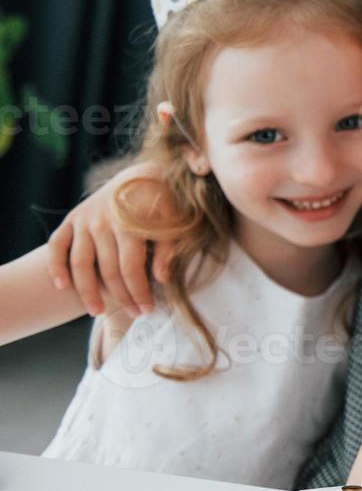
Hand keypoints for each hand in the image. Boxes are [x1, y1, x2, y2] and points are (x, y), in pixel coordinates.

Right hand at [46, 161, 173, 315]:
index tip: (147, 310)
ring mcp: (85, 220)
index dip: (139, 292)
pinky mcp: (72, 218)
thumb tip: (161, 278)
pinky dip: (55, 265)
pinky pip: (57, 245)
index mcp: (131, 222)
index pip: (131, 267)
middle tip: (134, 315)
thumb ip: (168, 248)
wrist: (143, 175)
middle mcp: (104, 222)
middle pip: (107, 270)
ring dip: (86, 290)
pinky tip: (61, 286)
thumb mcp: (175, 221)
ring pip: (80, 262)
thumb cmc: (165, 203)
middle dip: (120, 297)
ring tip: (97, 312)